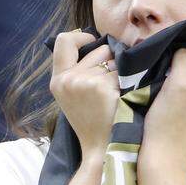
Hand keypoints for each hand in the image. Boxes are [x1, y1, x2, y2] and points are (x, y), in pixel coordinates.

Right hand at [49, 31, 119, 162]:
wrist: (103, 147)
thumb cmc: (93, 120)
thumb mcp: (74, 94)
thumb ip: (76, 69)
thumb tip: (96, 41)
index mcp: (57, 80)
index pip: (63, 40)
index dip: (81, 37)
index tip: (93, 45)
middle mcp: (67, 79)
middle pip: (97, 48)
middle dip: (108, 59)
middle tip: (109, 85)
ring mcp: (83, 82)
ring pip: (113, 58)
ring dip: (119, 71)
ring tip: (115, 94)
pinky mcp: (102, 87)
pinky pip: (123, 71)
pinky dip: (128, 82)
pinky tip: (122, 99)